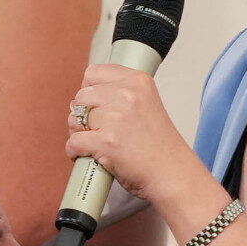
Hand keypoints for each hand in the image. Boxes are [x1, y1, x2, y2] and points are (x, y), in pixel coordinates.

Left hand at [66, 64, 203, 203]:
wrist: (172, 173)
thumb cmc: (160, 146)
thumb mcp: (147, 104)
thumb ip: (120, 95)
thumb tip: (82, 99)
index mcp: (138, 81)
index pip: (94, 73)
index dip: (88, 89)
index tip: (92, 103)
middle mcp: (127, 94)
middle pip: (82, 96)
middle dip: (82, 113)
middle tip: (93, 128)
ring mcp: (116, 117)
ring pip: (75, 119)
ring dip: (78, 132)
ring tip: (92, 142)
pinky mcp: (106, 141)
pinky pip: (74, 142)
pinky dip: (74, 151)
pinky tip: (85, 155)